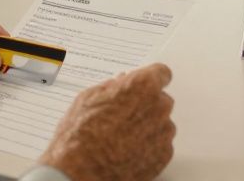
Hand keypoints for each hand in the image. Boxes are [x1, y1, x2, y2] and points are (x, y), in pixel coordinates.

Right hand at [39, 63, 174, 180]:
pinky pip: (160, 144)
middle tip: (123, 114)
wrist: (80, 174)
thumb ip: (111, 87)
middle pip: (160, 99)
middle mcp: (158, 108)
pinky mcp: (163, 156)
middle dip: (145, 104)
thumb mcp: (87, 99)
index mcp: (142, 87)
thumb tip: (120, 83)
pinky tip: (127, 150)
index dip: (150, 78)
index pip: (161, 73)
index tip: (144, 84)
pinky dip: (148, 145)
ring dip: (147, 126)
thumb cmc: (80, 136)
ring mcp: (163, 133)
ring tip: (121, 136)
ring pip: (161, 123)